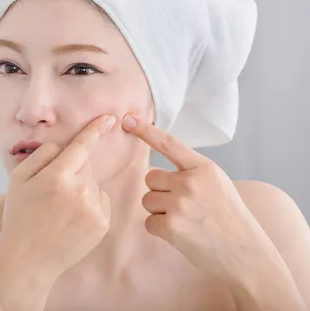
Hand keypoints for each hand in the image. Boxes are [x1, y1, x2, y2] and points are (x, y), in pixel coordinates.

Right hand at [0, 115, 114, 303]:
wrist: (28, 260)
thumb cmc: (19, 216)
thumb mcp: (18, 179)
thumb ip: (41, 155)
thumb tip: (62, 147)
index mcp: (57, 176)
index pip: (81, 145)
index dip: (95, 129)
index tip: (110, 118)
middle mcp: (80, 191)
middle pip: (84, 165)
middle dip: (71, 170)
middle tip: (51, 191)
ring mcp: (94, 209)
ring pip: (92, 183)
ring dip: (80, 188)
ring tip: (59, 209)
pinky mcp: (102, 224)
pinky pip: (100, 201)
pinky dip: (89, 204)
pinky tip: (71, 219)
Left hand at [122, 115, 275, 280]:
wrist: (246, 254)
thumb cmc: (229, 219)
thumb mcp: (217, 183)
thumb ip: (191, 173)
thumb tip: (156, 172)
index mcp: (204, 168)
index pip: (169, 143)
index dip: (146, 130)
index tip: (127, 119)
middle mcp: (191, 182)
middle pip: (150, 178)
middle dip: (159, 192)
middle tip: (183, 207)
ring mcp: (180, 204)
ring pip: (147, 200)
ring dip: (159, 212)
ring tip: (186, 221)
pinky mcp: (172, 226)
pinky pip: (149, 222)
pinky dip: (160, 230)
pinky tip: (182, 234)